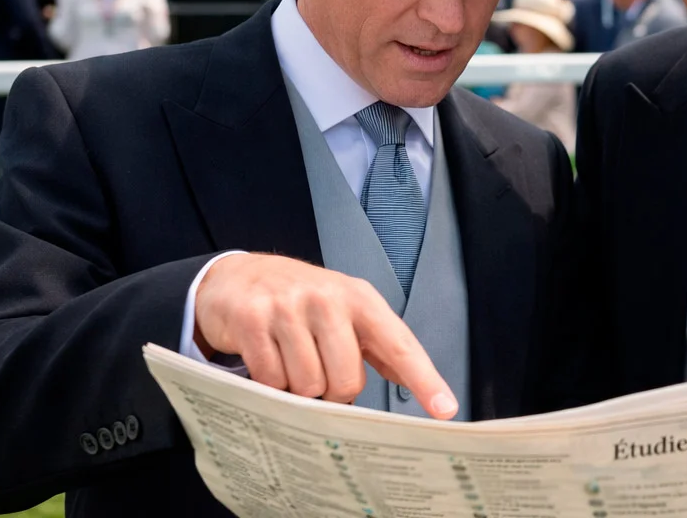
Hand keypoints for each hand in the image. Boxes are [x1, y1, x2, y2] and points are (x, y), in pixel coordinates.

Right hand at [194, 253, 457, 417]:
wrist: (241, 276)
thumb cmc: (303, 301)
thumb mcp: (347, 311)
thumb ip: (379, 345)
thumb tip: (414, 382)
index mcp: (361, 299)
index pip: (400, 345)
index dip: (425, 380)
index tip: (445, 410)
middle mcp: (329, 299)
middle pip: (346, 382)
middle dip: (332, 391)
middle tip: (319, 369)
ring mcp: (288, 307)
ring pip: (307, 386)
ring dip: (298, 387)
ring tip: (290, 359)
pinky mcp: (252, 319)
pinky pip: (270, 380)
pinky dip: (270, 382)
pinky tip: (268, 357)